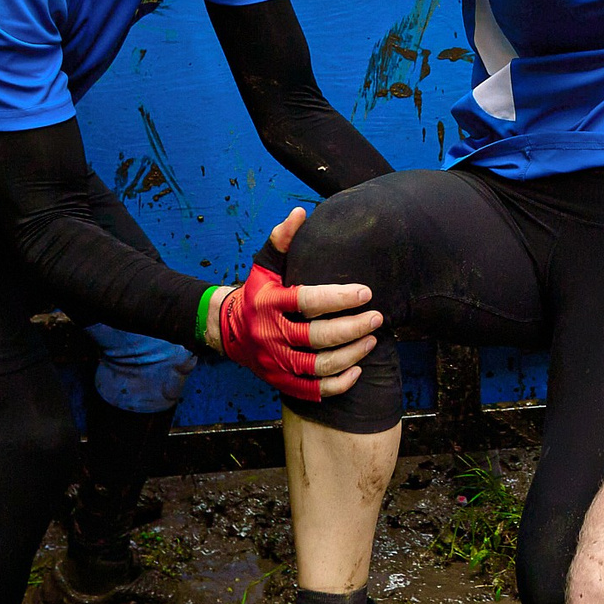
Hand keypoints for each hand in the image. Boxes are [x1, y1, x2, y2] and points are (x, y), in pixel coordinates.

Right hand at [202, 207, 381, 400]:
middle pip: (317, 337)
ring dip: (350, 354)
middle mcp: (270, 333)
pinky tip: (357, 370)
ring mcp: (274, 360)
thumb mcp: (264, 265)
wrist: (226, 329)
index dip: (338, 297)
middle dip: (352, 328)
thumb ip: (282, 240)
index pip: (307, 300)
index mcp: (268, 302)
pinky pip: (311, 390)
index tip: (366, 292)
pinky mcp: (279, 380)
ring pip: (317, 365)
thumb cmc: (256, 293)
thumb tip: (300, 214)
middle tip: (377, 318)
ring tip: (372, 340)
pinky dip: (336, 384)